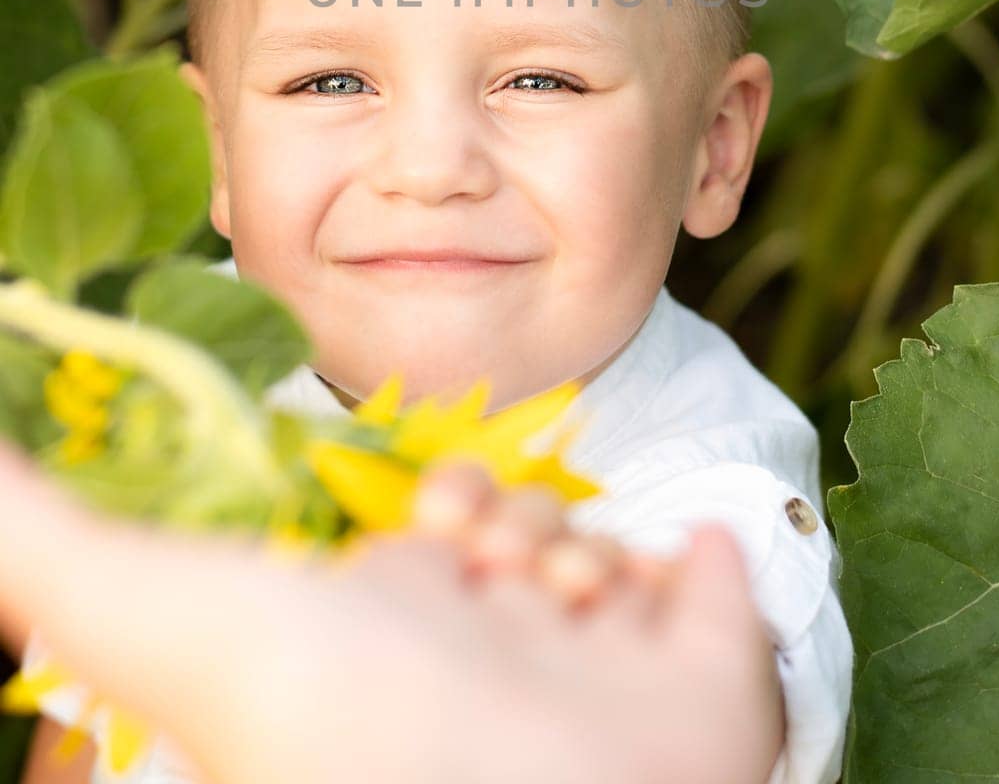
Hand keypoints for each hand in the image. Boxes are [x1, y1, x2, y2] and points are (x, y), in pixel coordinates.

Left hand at [0, 440, 784, 783]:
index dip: (434, 504)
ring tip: (567, 605)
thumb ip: (48, 542)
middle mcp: (494, 656)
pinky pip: (704, 581)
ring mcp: (599, 671)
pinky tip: (655, 606)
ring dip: (579, 550)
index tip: (434, 514)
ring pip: (599, 545)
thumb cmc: (338, 723)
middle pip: (513, 528)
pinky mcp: (699, 676)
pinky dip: (686, 583)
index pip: (426, 533)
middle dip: (505, 517)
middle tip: (490, 555)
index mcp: (394, 638)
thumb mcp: (166, 611)